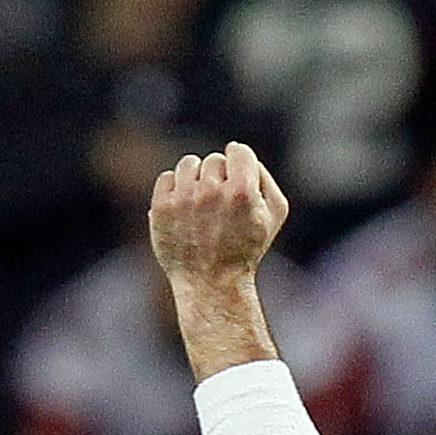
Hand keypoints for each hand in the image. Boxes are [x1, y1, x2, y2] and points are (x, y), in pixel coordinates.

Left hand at [150, 142, 291, 290]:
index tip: (237, 178)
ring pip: (189, 164)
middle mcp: (211, 192)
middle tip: (222, 207)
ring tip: (202, 205)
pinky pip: (167, 178)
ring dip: (196, 179)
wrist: (212, 283)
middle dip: (219, 178)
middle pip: (214, 160)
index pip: (239, 151)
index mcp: (242, 192)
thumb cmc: (246, 248)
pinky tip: (185, 210)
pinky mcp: (162, 207)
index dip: (240, 163)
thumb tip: (238, 152)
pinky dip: (176, 189)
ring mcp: (184, 199)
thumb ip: (264, 178)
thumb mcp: (274, 216)